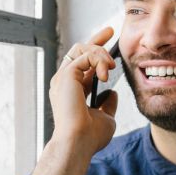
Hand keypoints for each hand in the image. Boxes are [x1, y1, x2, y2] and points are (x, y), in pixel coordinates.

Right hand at [49, 27, 119, 156]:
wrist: (79, 143)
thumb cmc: (90, 137)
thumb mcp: (105, 117)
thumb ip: (107, 103)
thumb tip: (112, 93)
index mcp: (72, 90)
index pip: (82, 63)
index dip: (95, 50)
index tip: (109, 38)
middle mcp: (64, 82)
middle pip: (78, 50)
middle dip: (96, 39)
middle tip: (111, 31)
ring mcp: (63, 78)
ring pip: (82, 49)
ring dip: (101, 54)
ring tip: (111, 68)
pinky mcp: (66, 75)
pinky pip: (85, 56)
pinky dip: (99, 60)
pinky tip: (106, 73)